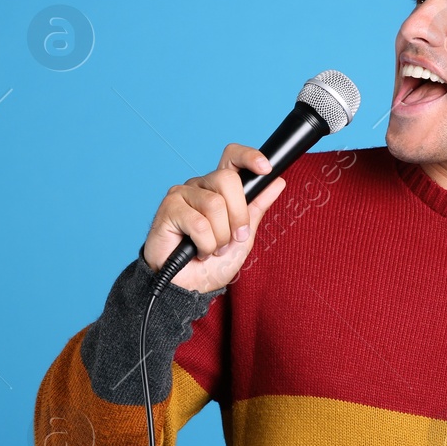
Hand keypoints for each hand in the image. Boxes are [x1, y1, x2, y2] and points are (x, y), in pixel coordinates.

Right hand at [144, 143, 287, 292]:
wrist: (190, 287)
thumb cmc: (212, 263)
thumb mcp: (244, 237)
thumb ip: (257, 208)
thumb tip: (278, 182)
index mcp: (218, 189)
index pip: (232, 158)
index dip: (249, 157)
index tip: (266, 169)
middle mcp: (200, 186)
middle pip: (228, 180)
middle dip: (238, 216)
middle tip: (234, 238)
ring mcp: (182, 195)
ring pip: (214, 205)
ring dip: (220, 237)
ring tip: (212, 249)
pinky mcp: (168, 209)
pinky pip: (198, 223)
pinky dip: (205, 245)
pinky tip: (198, 251)